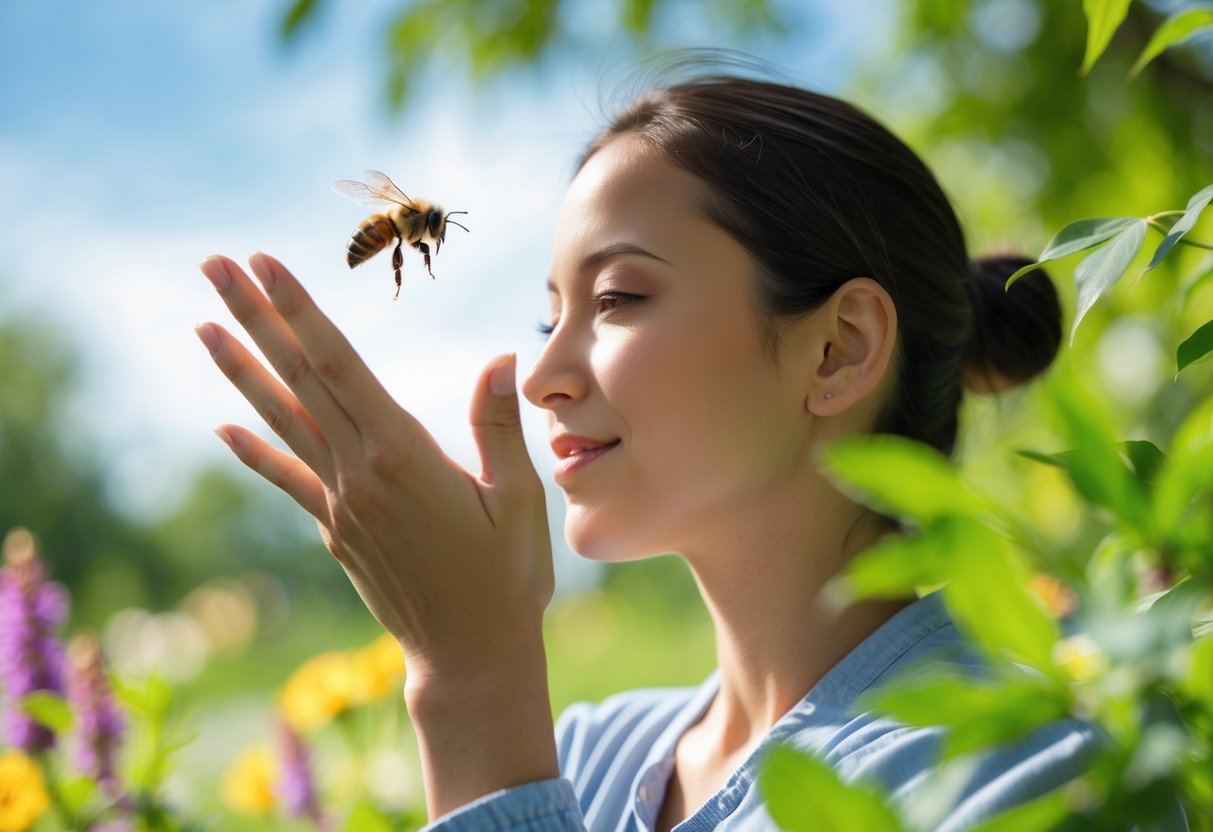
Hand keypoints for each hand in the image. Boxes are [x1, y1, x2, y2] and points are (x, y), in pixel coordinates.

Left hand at [195, 253, 553, 679]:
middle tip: (216, 265)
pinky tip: (223, 428)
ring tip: (203, 325)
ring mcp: (340, 504)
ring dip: (241, 370)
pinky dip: (255, 451)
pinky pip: (287, 480)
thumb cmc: (506, 577)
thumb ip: (498, 427)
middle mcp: (359, 473)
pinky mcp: (335, 531)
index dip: (300, 311)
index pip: (339, 365)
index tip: (266, 264)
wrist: (469, 657)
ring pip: (283, 421)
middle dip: (256, 317)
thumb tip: (500, 358)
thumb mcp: (519, 500)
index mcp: (404, 455)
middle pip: (299, 379)